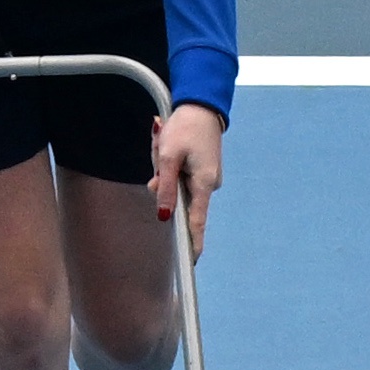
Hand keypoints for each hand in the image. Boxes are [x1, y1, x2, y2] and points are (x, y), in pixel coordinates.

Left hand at [149, 101, 226, 244]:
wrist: (202, 106)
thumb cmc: (185, 128)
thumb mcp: (168, 156)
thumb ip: (166, 187)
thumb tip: (164, 215)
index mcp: (203, 183)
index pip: (197, 222)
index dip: (193, 243)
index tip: (192, 263)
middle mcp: (208, 185)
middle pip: (178, 199)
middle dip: (163, 181)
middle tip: (160, 152)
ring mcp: (206, 178)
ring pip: (176, 185)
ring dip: (165, 169)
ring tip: (166, 144)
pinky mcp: (202, 171)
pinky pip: (180, 176)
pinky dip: (171, 165)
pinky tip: (171, 145)